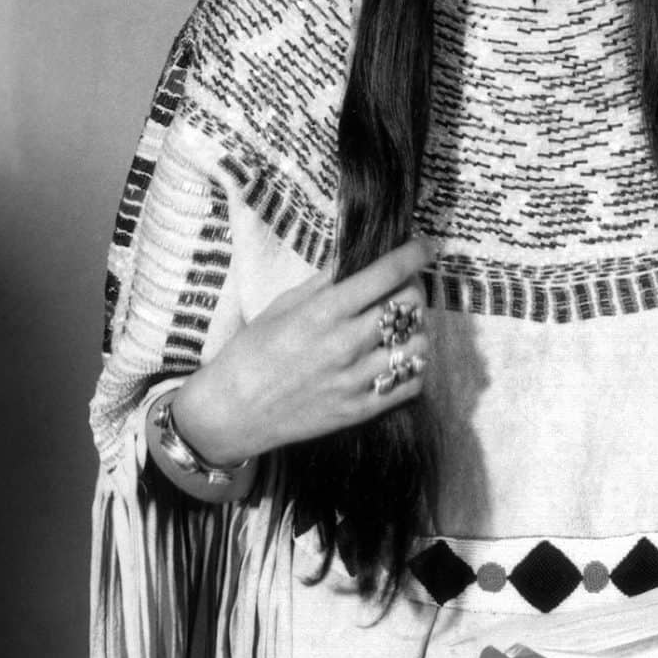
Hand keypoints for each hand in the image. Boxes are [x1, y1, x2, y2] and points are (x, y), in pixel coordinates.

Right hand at [169, 240, 429, 465]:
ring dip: (416, 329)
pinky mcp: (359, 410)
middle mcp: (345, 344)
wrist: (232, 411)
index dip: (414, 254)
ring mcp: (355, 380)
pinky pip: (409, 384)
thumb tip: (356, 258)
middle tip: (405, 287)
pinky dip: (413, 366)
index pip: (386, 274)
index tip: (425, 246)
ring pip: (417, 345)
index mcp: (324, 311)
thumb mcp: (282, 305)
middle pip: (409, 305)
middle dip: (414, 288)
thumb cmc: (250, 353)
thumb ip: (324, 282)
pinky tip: (399, 357)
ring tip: (401, 326)